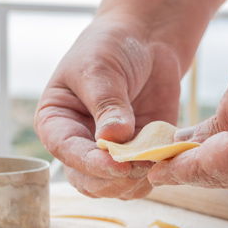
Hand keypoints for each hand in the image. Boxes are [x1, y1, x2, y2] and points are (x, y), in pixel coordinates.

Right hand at [35, 14, 181, 198]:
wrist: (145, 41)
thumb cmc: (111, 48)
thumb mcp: (101, 70)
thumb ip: (107, 105)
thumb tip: (111, 139)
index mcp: (57, 123)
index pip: (67, 152)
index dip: (90, 163)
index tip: (116, 165)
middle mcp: (81, 144)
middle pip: (89, 181)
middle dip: (114, 179)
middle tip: (140, 165)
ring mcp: (111, 153)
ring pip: (118, 187)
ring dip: (137, 181)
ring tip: (156, 160)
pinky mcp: (140, 153)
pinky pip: (146, 176)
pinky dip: (157, 172)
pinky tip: (169, 158)